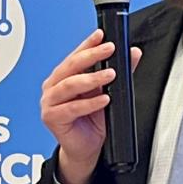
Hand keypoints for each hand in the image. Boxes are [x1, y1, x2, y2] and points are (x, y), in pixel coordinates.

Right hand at [39, 29, 141, 183]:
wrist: (86, 148)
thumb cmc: (92, 121)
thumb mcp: (107, 92)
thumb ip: (119, 72)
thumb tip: (132, 53)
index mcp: (62, 77)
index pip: (75, 55)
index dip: (87, 44)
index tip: (101, 35)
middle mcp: (53, 86)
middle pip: (71, 66)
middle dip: (91, 55)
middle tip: (109, 49)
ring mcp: (49, 102)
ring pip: (69, 85)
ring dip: (91, 78)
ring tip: (110, 75)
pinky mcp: (52, 118)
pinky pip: (72, 108)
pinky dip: (90, 103)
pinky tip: (104, 99)